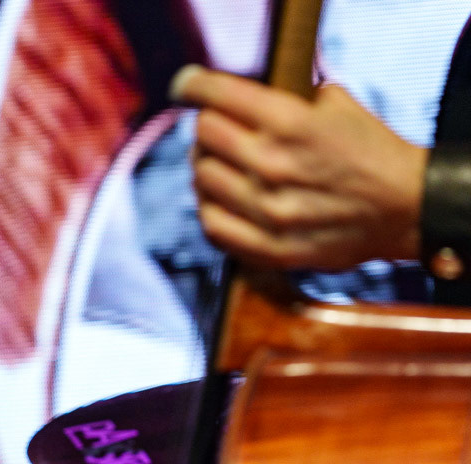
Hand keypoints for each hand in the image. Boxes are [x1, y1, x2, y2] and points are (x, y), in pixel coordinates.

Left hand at [173, 65, 425, 269]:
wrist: (406, 209)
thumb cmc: (371, 153)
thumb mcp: (338, 107)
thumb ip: (289, 98)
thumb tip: (241, 99)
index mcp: (290, 123)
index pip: (218, 96)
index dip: (195, 85)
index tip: (187, 86)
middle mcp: (271, 164)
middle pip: (204, 134)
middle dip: (209, 126)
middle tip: (220, 130)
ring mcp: (266, 209)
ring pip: (201, 178)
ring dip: (208, 168)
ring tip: (225, 166)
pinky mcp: (268, 247)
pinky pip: (211, 225)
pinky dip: (210, 209)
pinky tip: (223, 200)